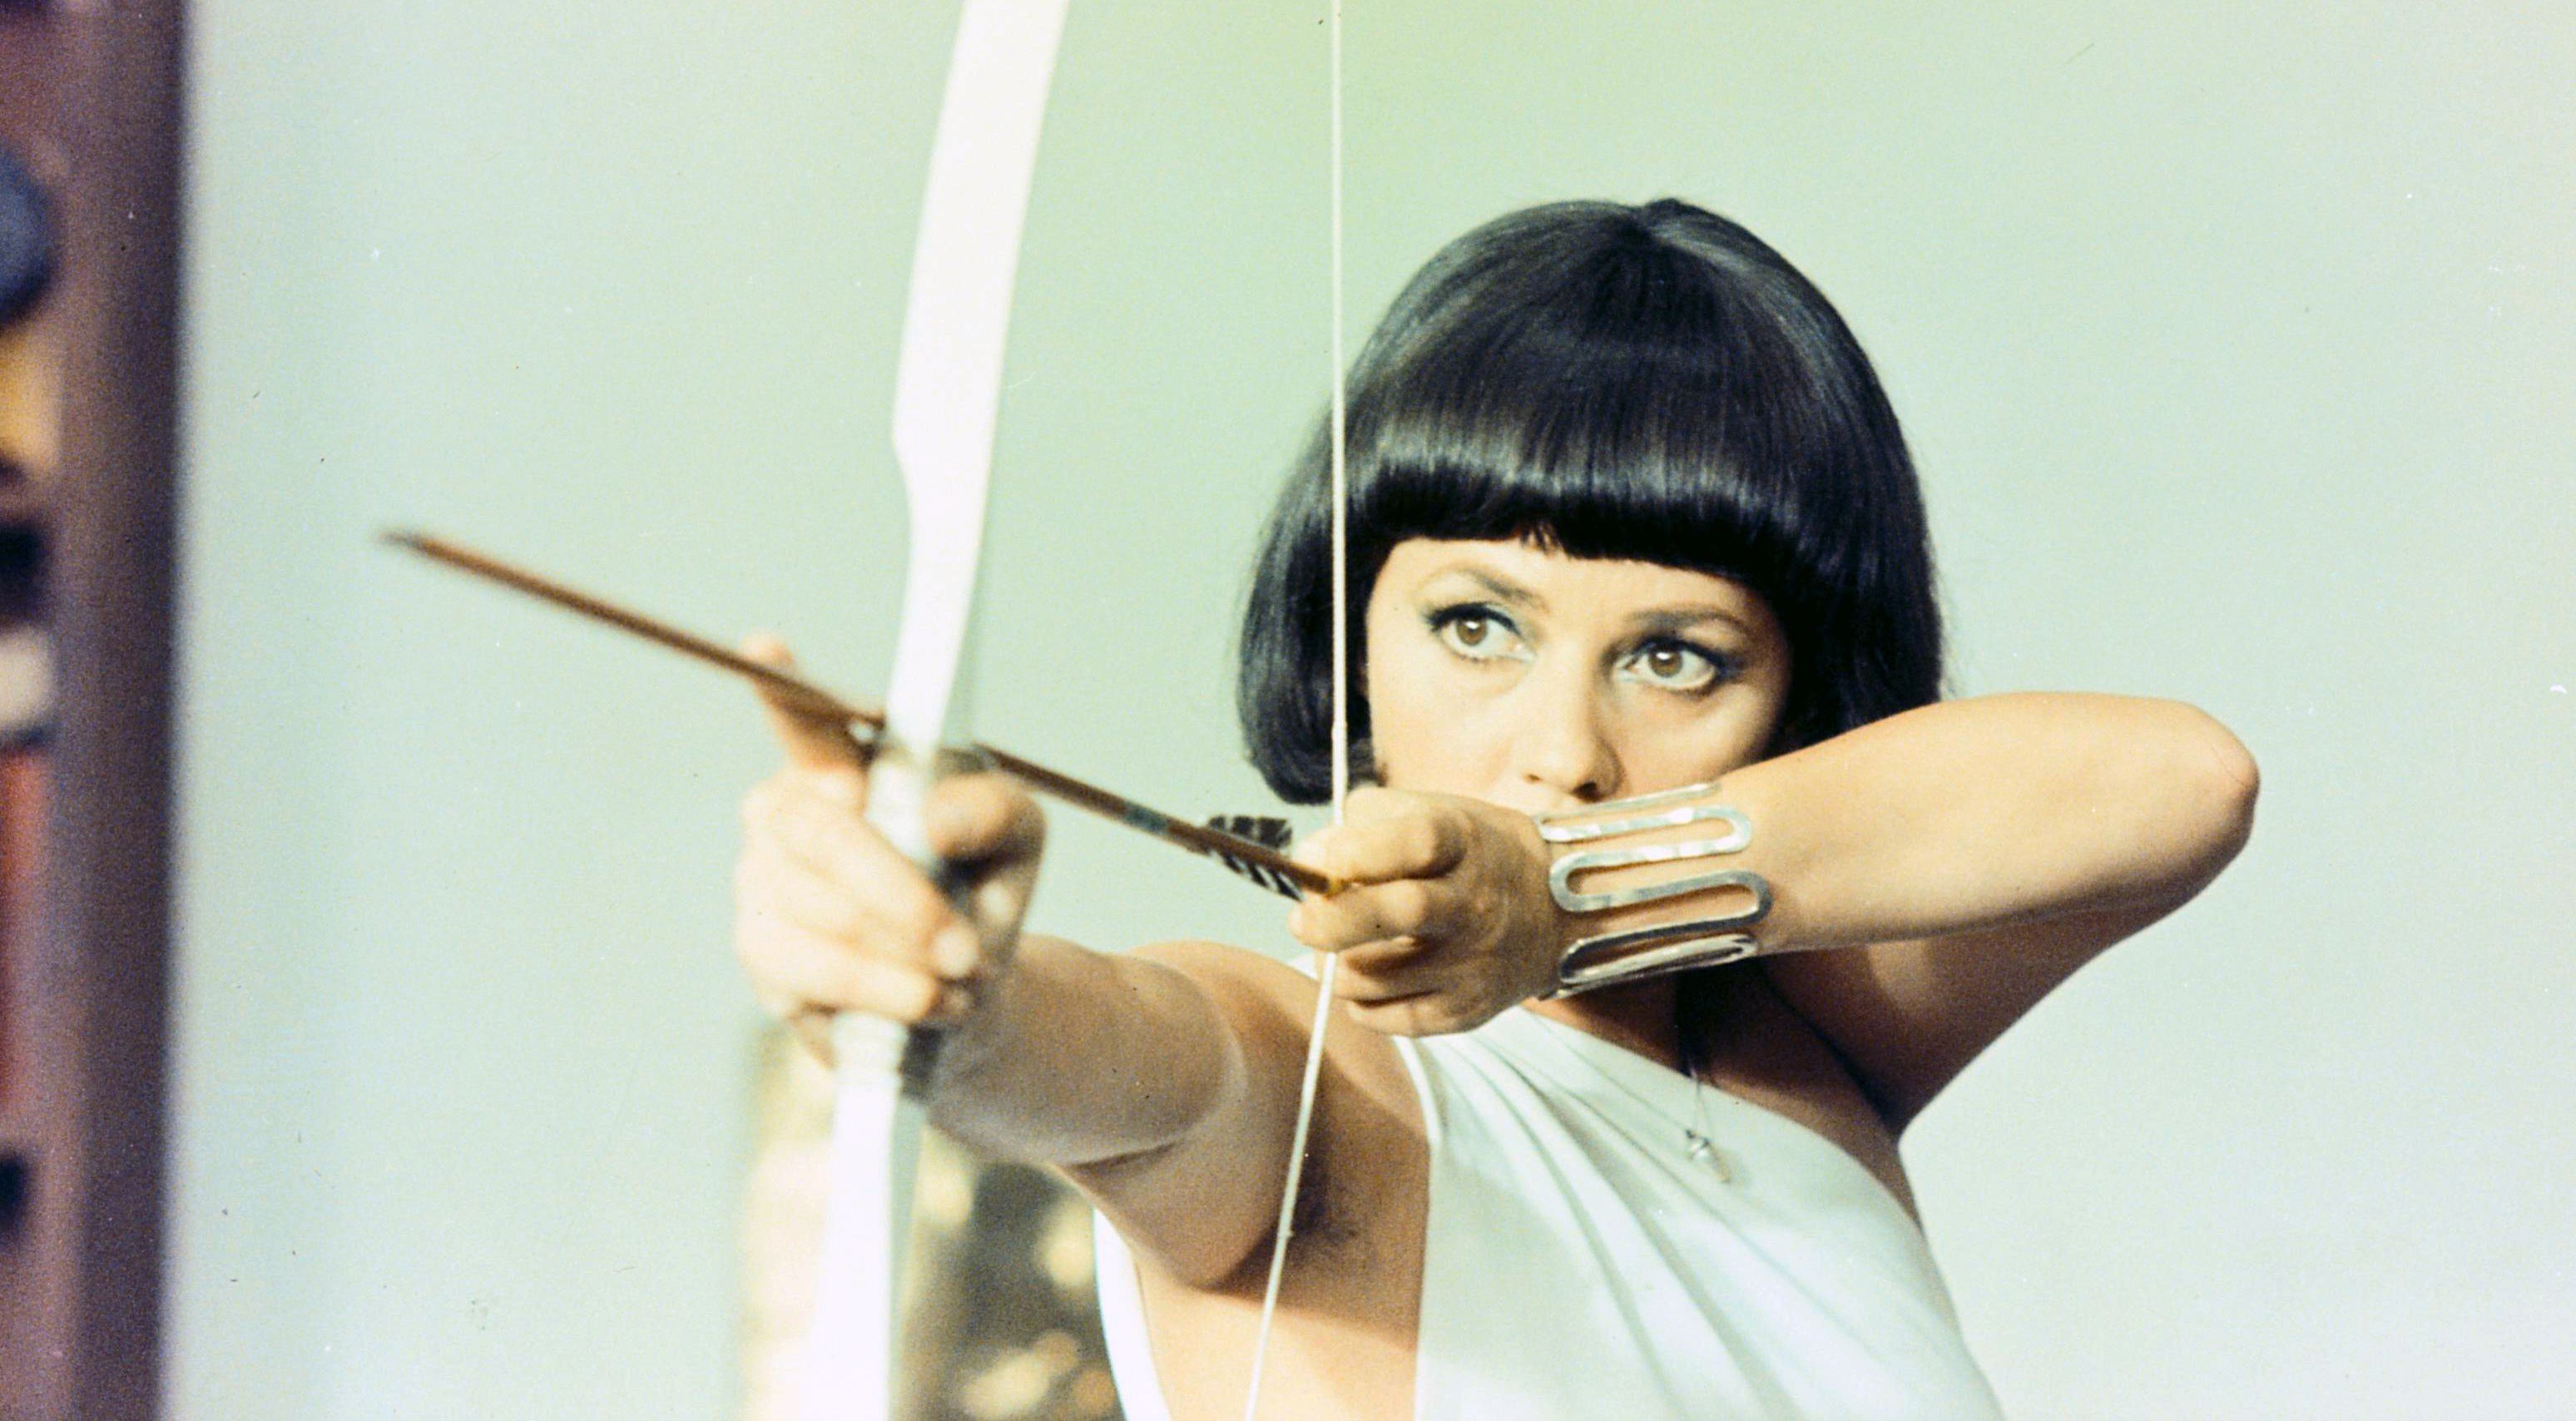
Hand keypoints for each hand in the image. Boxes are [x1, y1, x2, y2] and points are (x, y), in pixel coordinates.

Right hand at [732, 635, 1043, 1063]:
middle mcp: (788, 810)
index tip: (765, 646)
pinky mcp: (762, 952)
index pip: (802, 712)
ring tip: (962, 975)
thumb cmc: (979, 887)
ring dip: (904, 952)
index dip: (780, 681)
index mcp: (844, 760)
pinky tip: (931, 1002)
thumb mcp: (1017, 838)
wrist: (964, 991)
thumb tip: (936, 823)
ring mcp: (763, 879)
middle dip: (898, 894)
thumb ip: (993, 809)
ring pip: (821, 910)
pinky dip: (884, 991)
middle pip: (822, 833)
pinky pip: (813, 971)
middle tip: (963, 945)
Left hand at [1286, 786, 1569, 1035]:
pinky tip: (1369, 972)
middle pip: (1398, 913)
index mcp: (1463, 843)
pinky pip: (1380, 1018)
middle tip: (1299, 921)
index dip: (1355, 850)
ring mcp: (1471, 965)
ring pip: (1369, 978)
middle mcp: (1473, 904)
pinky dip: (1356, 998)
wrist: (1555, 912)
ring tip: (1339, 946)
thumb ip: (1362, 823)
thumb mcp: (1431, 812)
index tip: (1314, 859)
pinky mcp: (1464, 1013)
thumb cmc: (1470, 855)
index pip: (1415, 843)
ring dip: (1332, 963)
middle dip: (1331, 920)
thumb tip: (1310, 859)